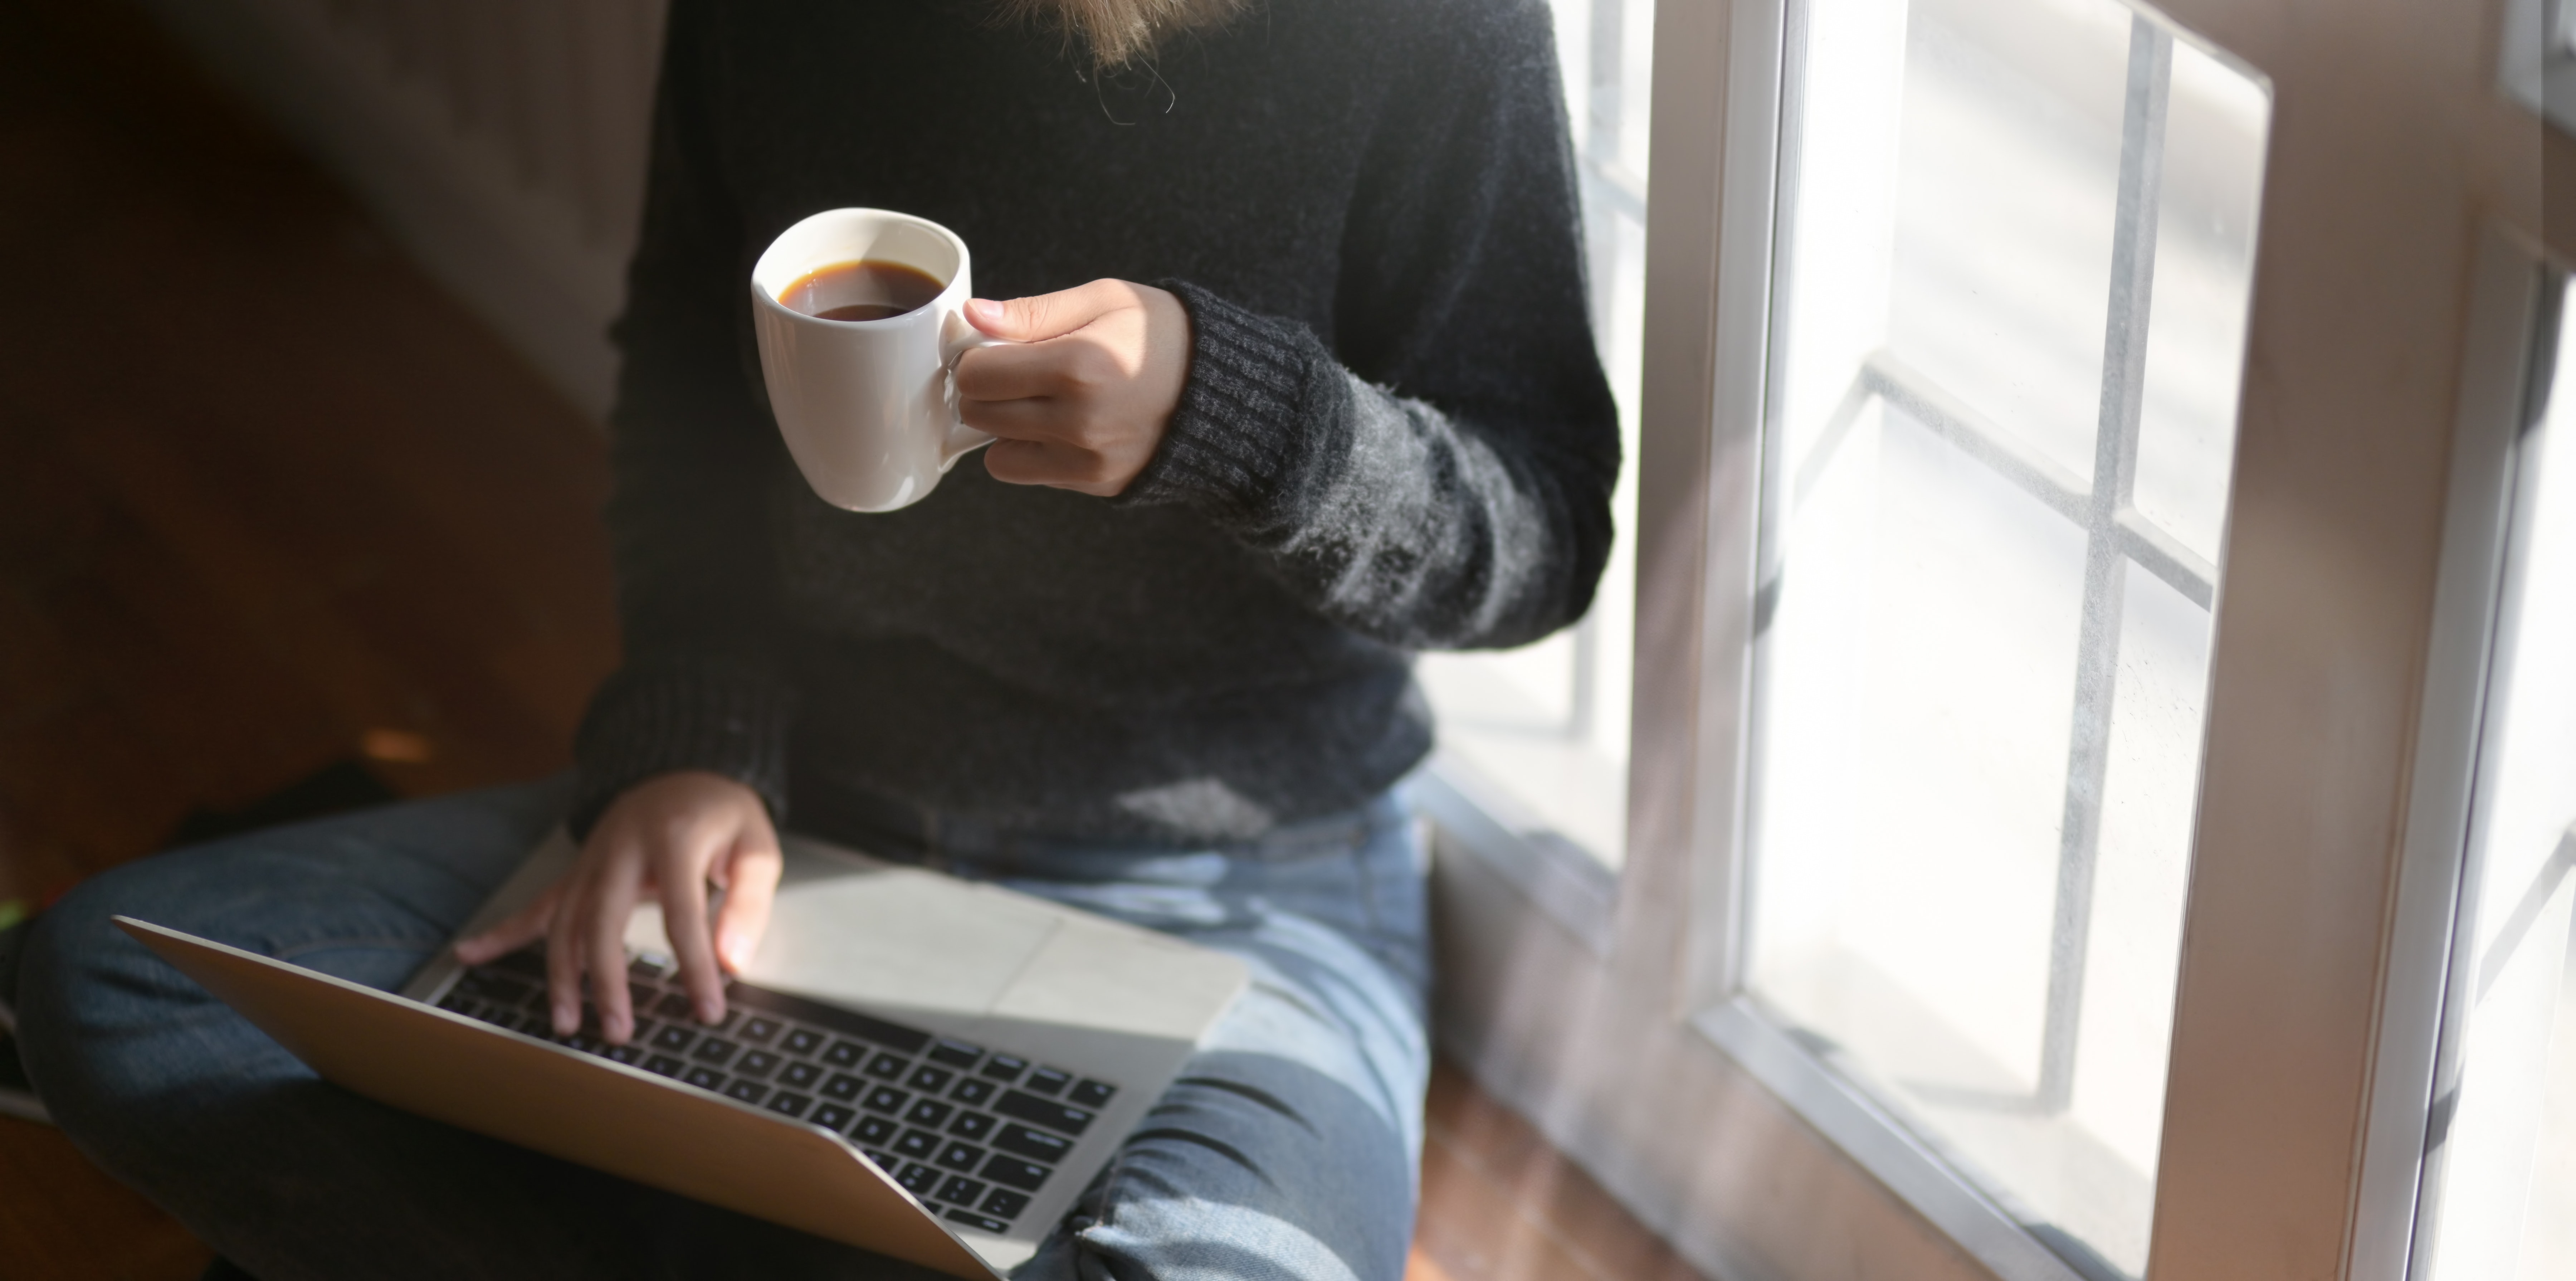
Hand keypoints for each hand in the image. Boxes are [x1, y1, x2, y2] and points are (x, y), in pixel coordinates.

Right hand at [453, 771, 781, 1043]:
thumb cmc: (723, 816)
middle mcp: (622, 848)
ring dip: (562, 976)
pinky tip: (468, 954)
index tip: (708, 1010)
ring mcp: (592, 859)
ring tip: (566, 1024)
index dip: (694, 966)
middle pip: (602, 920)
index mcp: (674, 838)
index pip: (682, 913)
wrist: (683, 771)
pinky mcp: (577, 871)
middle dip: (607, 981)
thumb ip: (748, 903)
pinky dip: (502, 932)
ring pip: (564, 921)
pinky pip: (537, 905)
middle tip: (619, 1031)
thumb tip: (732, 962)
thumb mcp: (757, 847)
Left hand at [955, 279, 1191, 496]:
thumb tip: (972, 316)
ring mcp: (1086, 458)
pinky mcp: (1095, 482)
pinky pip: (1027, 473)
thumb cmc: (1164, 336)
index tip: (995, 347)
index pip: (977, 374)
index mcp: (1077, 365)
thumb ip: (1034, 312)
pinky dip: (1030, 451)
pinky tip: (1061, 425)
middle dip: (984, 389)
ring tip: (1039, 400)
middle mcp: (1078, 420)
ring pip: (996, 452)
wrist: (1225, 392)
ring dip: (1003, 425)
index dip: (975, 356)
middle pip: (979, 413)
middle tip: (1014, 371)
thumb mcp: (1105, 301)